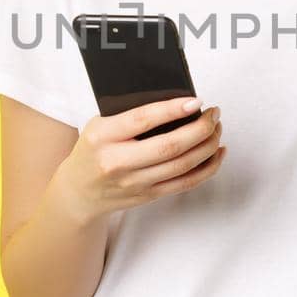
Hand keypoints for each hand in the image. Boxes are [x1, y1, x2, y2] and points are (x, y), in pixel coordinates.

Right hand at [58, 98, 224, 221]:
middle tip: (214, 114)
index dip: (172, 110)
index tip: (196, 101)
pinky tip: (217, 152)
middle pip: (169, 146)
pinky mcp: (148, 196)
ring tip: (216, 128)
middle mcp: (118, 162)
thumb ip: (129, 115)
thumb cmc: (94, 150)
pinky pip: (185, 183)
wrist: (79, 191)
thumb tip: (176, 101)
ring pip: (182, 165)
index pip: (142, 120)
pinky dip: (207, 168)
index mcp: (103, 136)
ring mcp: (135, 183)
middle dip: (200, 128)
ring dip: (207, 145)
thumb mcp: (100, 126)